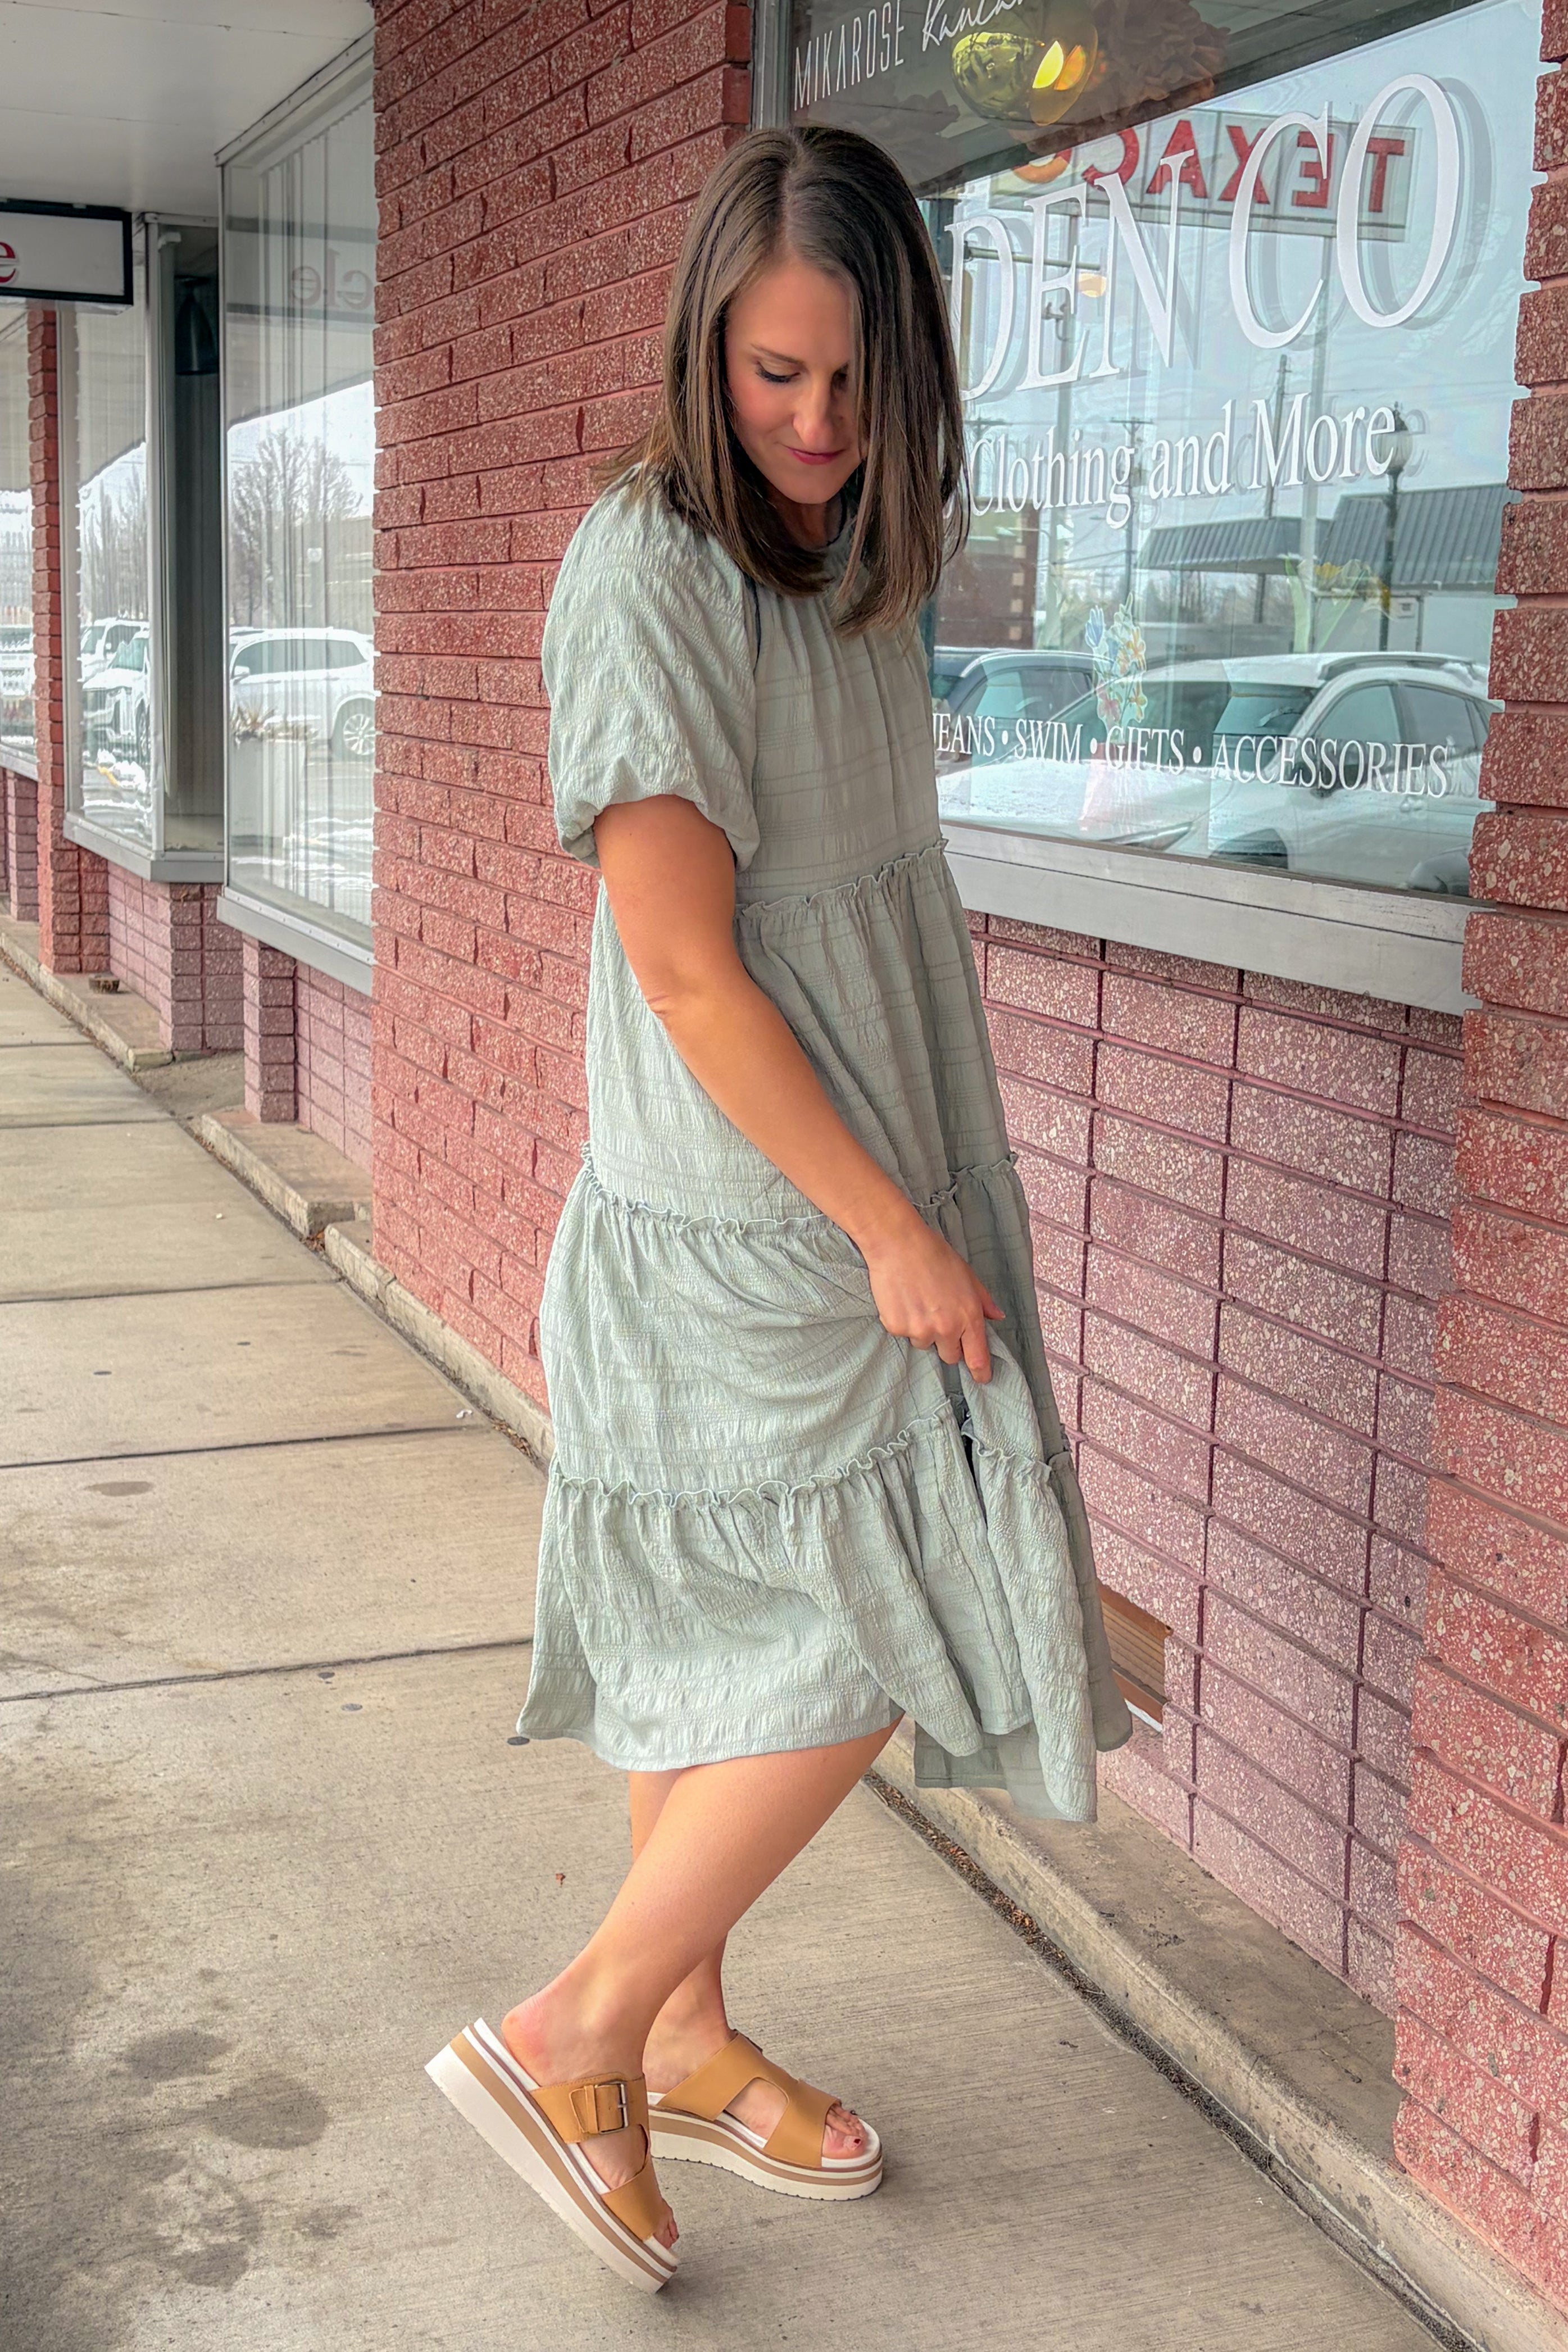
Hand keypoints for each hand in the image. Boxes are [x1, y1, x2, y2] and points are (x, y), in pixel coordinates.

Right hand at [861, 1210, 1004, 1382]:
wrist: (897, 1243)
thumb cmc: (934, 1254)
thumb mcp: (967, 1275)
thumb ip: (983, 1300)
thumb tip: (997, 1317)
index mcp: (968, 1316)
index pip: (977, 1356)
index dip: (980, 1371)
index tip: (982, 1378)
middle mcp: (946, 1328)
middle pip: (950, 1356)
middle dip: (947, 1343)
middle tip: (939, 1318)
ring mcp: (919, 1330)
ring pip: (924, 1344)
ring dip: (923, 1330)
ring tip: (917, 1301)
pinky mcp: (897, 1327)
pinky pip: (903, 1333)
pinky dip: (903, 1321)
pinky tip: (902, 1298)